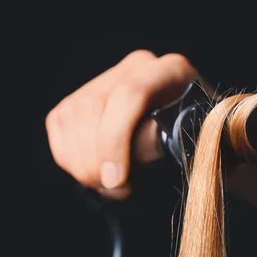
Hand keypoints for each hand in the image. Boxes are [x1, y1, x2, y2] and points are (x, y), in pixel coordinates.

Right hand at [45, 50, 196, 198]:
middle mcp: (138, 66)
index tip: (116, 180)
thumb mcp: (194, 147)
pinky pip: (59, 124)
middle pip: (95, 105)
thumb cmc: (196, 147)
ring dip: (83, 162)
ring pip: (73, 115)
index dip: (115, 138)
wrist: (187, 146)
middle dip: (97, 157)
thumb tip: (145, 137)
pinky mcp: (82, 97)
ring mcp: (108, 79)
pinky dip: (70, 158)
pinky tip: (96, 172)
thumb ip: (169, 142)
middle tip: (114, 189)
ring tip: (110, 185)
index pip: (131, 93)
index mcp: (172, 71)